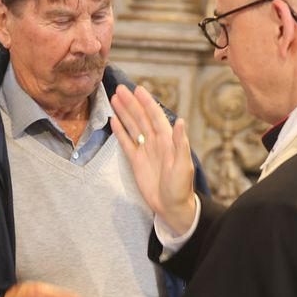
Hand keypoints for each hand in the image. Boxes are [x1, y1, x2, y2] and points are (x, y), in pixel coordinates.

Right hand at [110, 84, 196, 234]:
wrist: (172, 206)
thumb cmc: (181, 187)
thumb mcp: (183, 165)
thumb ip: (180, 143)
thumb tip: (180, 121)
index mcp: (167, 140)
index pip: (155, 116)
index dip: (147, 102)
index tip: (138, 89)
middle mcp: (155, 142)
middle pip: (141, 118)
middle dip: (131, 103)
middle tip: (119, 89)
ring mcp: (145, 150)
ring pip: (132, 127)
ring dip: (124, 113)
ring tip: (114, 99)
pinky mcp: (136, 161)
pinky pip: (126, 143)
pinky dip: (120, 131)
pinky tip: (113, 121)